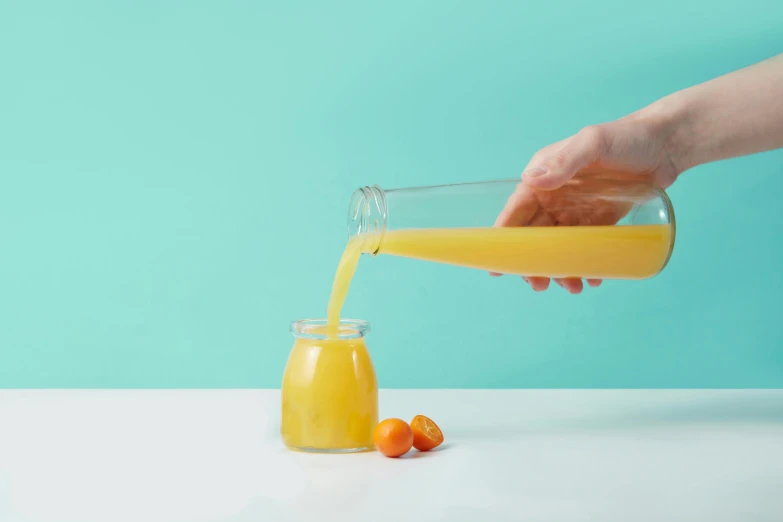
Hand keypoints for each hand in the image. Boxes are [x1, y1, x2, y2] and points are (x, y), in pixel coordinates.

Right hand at [495, 112, 680, 293]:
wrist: (666, 144)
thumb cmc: (626, 137)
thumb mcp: (593, 142)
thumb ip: (565, 160)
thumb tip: (532, 180)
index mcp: (545, 176)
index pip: (517, 210)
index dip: (503, 237)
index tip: (496, 265)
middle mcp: (555, 196)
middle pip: (534, 236)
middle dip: (533, 263)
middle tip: (539, 285)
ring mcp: (575, 211)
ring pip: (557, 247)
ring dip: (559, 270)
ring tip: (572, 288)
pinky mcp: (598, 222)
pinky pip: (583, 249)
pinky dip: (584, 265)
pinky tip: (592, 278)